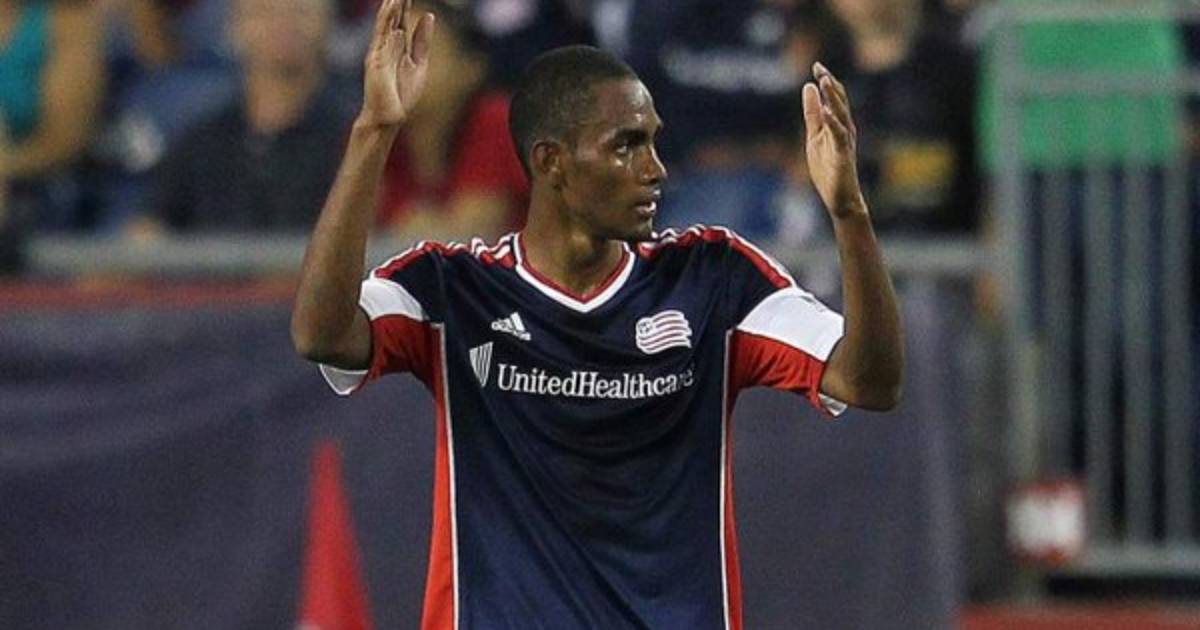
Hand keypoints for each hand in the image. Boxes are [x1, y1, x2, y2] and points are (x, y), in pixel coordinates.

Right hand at [358, 0, 434, 128]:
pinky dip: (386, 26)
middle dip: (397, 2)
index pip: (402, 20)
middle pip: (392, 19)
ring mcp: (379, 53)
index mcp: (399, 47)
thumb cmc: (403, 94)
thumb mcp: (419, 63)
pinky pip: (380, 40)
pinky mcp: (375, 62)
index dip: (406, 5)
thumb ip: (422, 41)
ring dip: (389, 9)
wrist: (390, 116)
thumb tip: (428, 15)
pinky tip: (391, 14)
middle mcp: (387, 46)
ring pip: (385, 25)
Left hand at [802, 62, 867, 219]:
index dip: (825, 82)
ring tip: (825, 82)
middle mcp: (845, 129)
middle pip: (838, 102)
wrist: (840, 198)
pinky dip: (834, 123)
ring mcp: (845, 141)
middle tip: (820, 68)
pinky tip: (828, 112)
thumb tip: (808, 87)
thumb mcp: (814, 136)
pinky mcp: (844, 154)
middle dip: (829, 85)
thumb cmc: (829, 169)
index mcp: (837, 124)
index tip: (816, 65)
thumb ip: (813, 113)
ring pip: (841, 115)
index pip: (833, 98)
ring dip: (833, 99)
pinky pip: (840, 136)